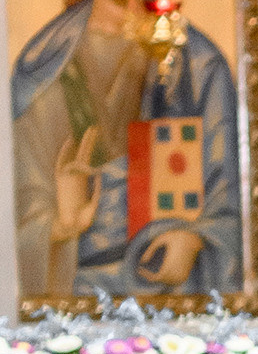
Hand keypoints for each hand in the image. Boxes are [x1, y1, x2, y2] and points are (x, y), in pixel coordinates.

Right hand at [52, 125, 100, 245]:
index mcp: (86, 182)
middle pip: (83, 154)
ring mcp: (69, 177)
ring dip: (80, 143)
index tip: (100, 138)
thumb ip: (97, 192)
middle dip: (89, 141)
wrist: (70, 227)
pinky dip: (65, 152)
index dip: (94, 151)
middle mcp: (77, 177)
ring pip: (74, 156)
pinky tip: (70, 141)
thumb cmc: (84, 219)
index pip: (91, 162)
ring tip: (88, 130)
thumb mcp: (95, 205)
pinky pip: (62, 163)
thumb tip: (99, 176)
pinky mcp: (61, 180)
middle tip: (95, 127)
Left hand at [135, 225, 205, 291]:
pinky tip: (161, 273)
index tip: (139, 269)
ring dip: (159, 279)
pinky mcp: (186, 275)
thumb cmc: (176, 236)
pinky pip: (174, 282)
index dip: (147, 276)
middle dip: (152, 276)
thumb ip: (150, 250)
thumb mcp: (160, 239)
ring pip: (168, 283)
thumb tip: (142, 262)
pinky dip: (166, 280)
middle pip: (161, 281)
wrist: (194, 238)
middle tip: (143, 270)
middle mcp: (178, 271)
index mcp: (171, 263)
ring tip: (151, 271)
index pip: (157, 278)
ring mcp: (183, 274)